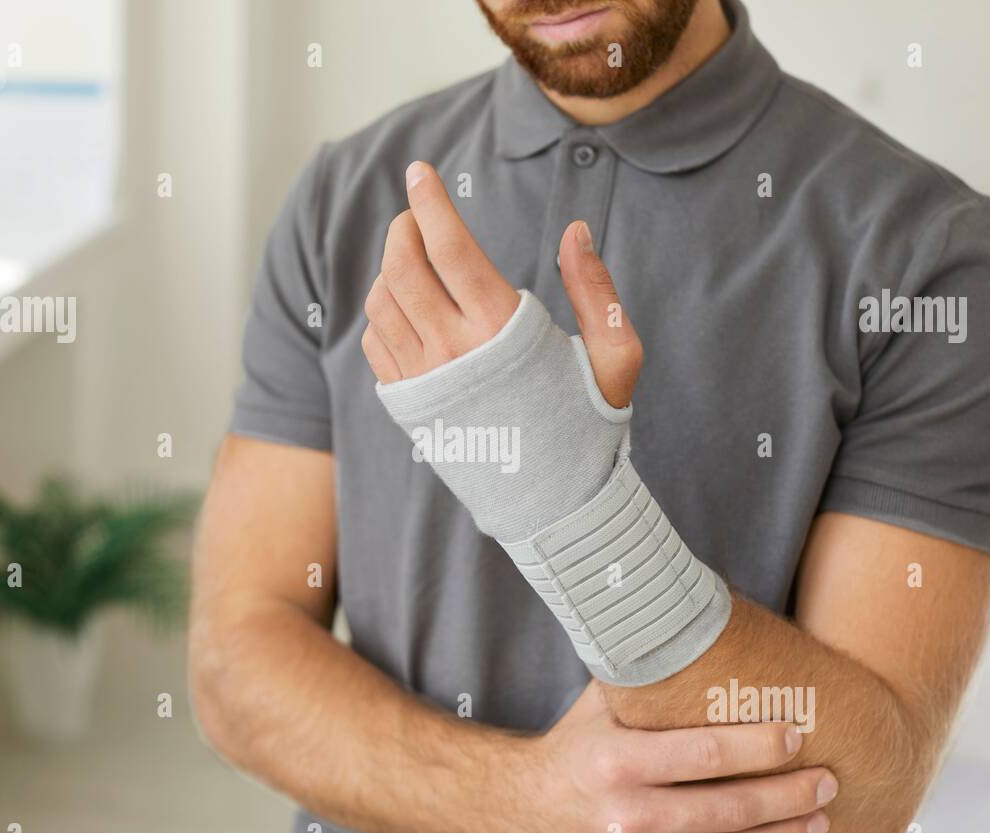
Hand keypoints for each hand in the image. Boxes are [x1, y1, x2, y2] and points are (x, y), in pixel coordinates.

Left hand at [361, 161, 643, 407]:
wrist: (554, 503)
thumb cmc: (590, 425)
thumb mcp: (614, 357)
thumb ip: (595, 290)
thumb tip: (576, 231)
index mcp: (502, 332)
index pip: (450, 249)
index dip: (430, 202)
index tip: (418, 171)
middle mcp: (453, 353)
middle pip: (402, 268)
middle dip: (403, 229)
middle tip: (415, 217)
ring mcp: (424, 381)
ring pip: (380, 304)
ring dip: (388, 270)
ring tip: (412, 261)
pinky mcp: (408, 407)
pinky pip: (374, 345)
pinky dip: (380, 314)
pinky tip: (404, 309)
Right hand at [509, 684, 836, 832]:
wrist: (524, 811)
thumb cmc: (574, 746)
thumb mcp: (601, 704)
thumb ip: (649, 673)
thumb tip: (700, 621)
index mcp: (616, 763)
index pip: (705, 755)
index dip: (758, 746)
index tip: (797, 734)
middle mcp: (626, 817)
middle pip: (729, 810)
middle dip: (789, 795)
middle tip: (828, 779)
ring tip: (820, 816)